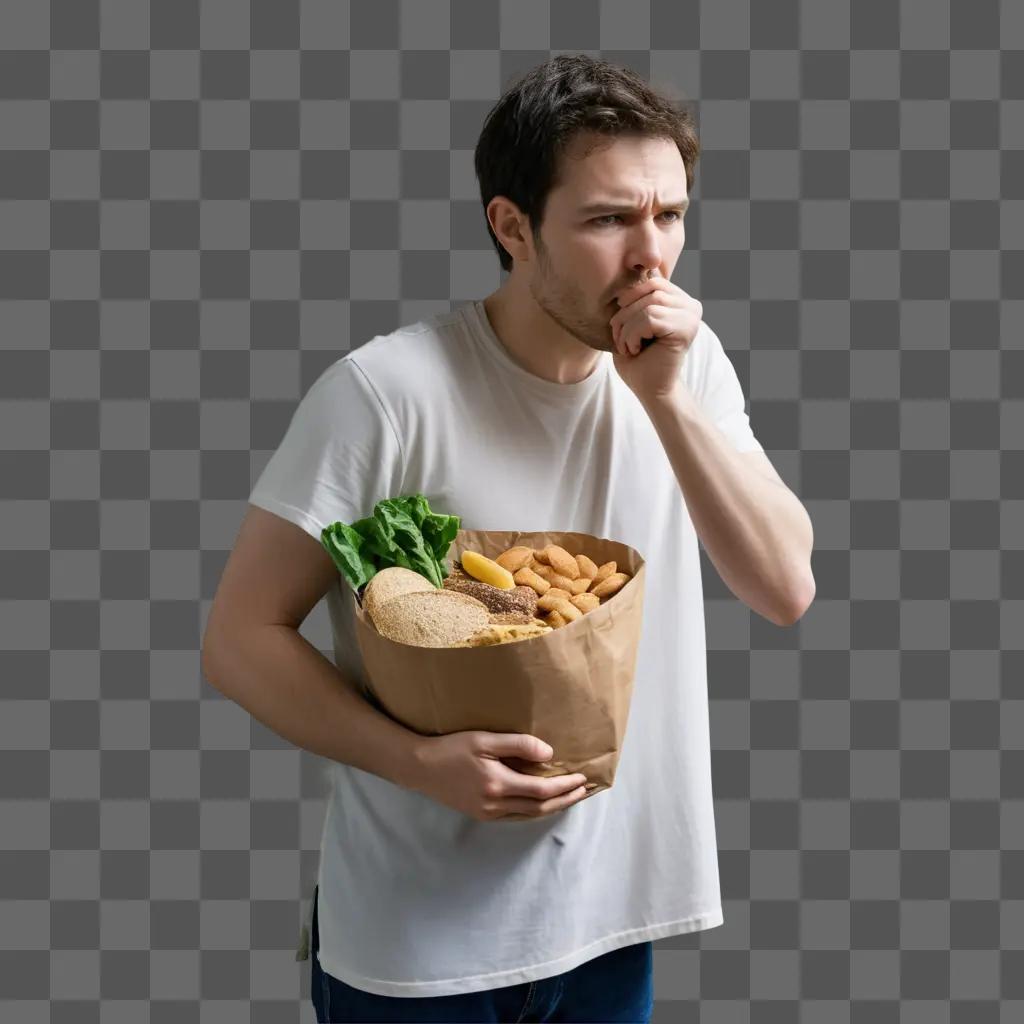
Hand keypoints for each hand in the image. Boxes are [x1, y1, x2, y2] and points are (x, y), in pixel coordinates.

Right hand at [409, 731, 588, 821]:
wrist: (420, 768)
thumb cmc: (451, 749)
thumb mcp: (484, 740)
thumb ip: (518, 745)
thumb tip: (549, 755)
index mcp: (498, 785)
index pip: (541, 790)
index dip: (564, 786)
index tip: (582, 778)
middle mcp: (495, 804)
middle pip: (540, 807)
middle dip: (565, 799)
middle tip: (584, 790)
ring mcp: (488, 813)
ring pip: (529, 814)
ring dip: (553, 806)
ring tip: (570, 796)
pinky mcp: (481, 814)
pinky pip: (516, 815)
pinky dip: (535, 809)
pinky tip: (542, 801)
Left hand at [609, 269, 702, 402]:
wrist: (649, 391)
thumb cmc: (638, 359)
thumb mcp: (632, 322)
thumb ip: (637, 298)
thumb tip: (636, 267)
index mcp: (680, 300)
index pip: (651, 282)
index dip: (629, 300)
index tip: (622, 327)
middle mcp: (691, 305)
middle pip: (648, 291)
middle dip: (625, 315)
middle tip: (621, 339)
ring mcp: (691, 317)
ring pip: (647, 306)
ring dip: (627, 329)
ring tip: (629, 346)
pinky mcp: (685, 330)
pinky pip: (648, 319)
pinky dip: (632, 336)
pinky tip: (635, 350)